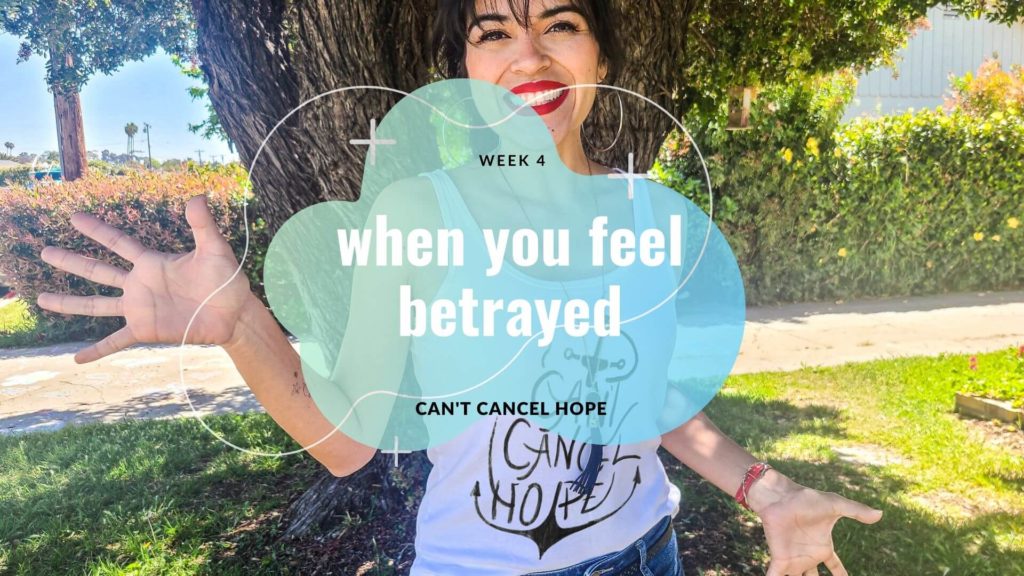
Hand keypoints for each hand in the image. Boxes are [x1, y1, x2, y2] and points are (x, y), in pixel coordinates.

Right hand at [37, 195, 254, 362]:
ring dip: (70, 303)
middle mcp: (140, 284)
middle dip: (71, 261)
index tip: (74, 217)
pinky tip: (77, 358)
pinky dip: (97, 350)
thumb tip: (197, 196)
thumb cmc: (227, 280)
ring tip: (42, 299)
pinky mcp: (146, 330)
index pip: (118, 242)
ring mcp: (140, 308)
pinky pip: (116, 341)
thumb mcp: (215, 250)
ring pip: (97, 305)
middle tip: (44, 252)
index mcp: (152, 263)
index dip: (97, 230)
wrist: (235, 314)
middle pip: (98, 270)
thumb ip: (203, 225)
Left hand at [748, 470, 882, 575]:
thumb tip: (880, 513)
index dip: (841, 575)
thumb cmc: (807, 499)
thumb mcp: (835, 505)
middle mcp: (808, 556)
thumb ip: (856, 511)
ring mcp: (793, 559)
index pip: (835, 567)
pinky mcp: (779, 559)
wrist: (781, 497)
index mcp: (823, 547)